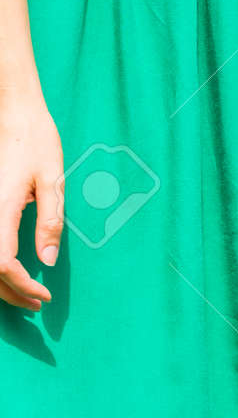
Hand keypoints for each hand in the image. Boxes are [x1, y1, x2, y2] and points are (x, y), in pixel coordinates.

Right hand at [0, 99, 63, 309]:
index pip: (2, 264)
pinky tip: (8, 271)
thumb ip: (50, 222)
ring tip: (24, 293)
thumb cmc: (36, 141)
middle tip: (36, 304)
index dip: (21, 286)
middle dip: (9, 292)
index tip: (43, 296)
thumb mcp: (53, 181)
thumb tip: (46, 261)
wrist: (13, 112)